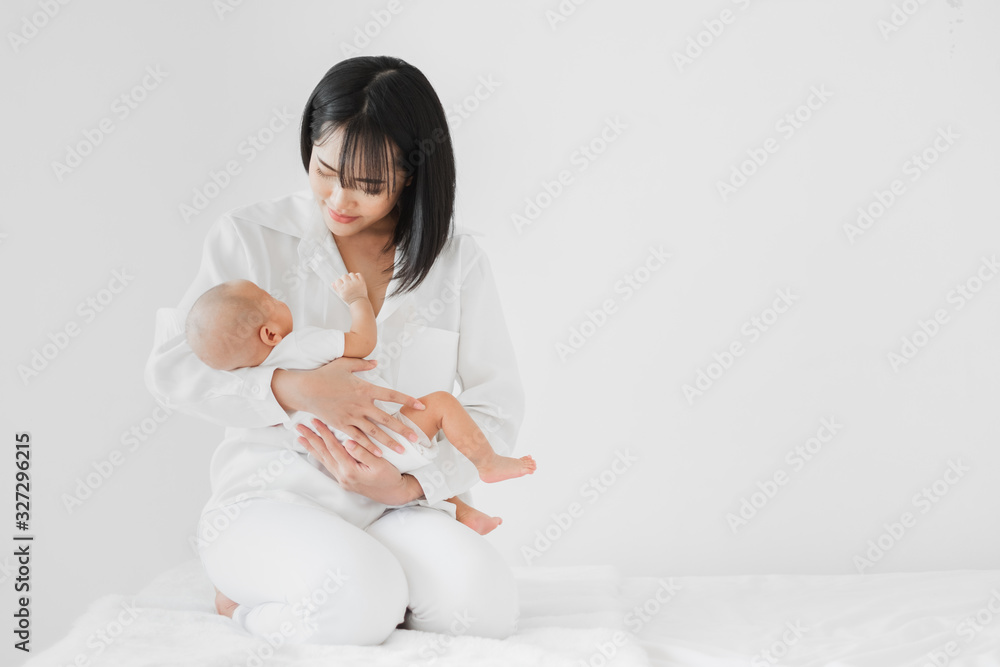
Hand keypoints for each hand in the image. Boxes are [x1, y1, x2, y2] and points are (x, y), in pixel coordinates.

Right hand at [271, 356, 425, 457]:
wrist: (304, 389)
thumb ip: (363, 364)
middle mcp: (361, 405)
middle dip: (403, 429)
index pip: (392, 395)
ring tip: (402, 450)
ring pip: (374, 432)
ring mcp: (351, 417)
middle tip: (417, 437)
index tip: (421, 405)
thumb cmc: (324, 375)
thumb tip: (376, 362)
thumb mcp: (344, 364)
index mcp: (365, 389)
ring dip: (389, 442)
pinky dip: (369, 447)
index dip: (407, 400)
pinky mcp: (341, 425)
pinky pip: (358, 439)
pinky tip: (379, 455)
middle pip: (387, 419)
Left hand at [296, 419, 421, 504]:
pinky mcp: (344, 480)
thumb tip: (348, 442)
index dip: (324, 433)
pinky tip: (315, 451)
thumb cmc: (389, 478)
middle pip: (323, 454)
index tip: (316, 421)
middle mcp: (342, 476)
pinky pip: (328, 465)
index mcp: (350, 470)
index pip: (333, 448)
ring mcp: (342, 480)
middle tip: (299, 428)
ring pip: (324, 460)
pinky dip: (320, 456)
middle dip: (311, 439)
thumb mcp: (380, 464)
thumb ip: (363, 453)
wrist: (394, 494)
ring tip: (301, 438)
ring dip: (312, 448)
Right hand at [331, 272, 368, 304]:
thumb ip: (336, 288)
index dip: (339, 282)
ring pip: (351, 274)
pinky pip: (358, 274)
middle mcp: (348, 285)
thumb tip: (332, 283)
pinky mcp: (361, 282)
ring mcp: (356, 283)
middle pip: (344, 275)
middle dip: (344, 279)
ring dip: (351, 277)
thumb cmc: (350, 299)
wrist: (359, 302)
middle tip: (347, 283)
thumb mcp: (341, 295)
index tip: (342, 284)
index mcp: (342, 288)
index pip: (338, 280)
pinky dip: (357, 276)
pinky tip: (356, 280)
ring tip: (352, 281)